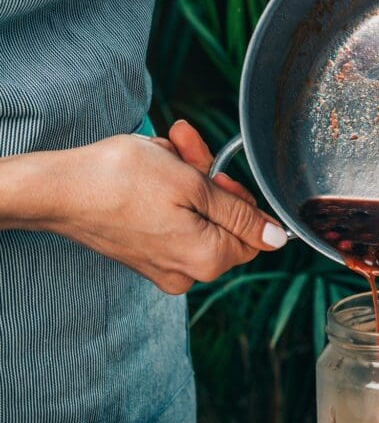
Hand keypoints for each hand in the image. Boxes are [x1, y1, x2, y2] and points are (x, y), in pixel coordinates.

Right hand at [47, 132, 286, 293]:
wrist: (57, 189)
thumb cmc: (120, 179)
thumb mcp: (193, 185)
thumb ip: (240, 214)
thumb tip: (277, 239)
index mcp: (208, 260)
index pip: (254, 235)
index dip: (240, 197)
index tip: (216, 173)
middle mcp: (188, 274)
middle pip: (224, 224)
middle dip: (209, 181)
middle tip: (187, 148)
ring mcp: (164, 268)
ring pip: (197, 218)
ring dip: (186, 181)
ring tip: (163, 153)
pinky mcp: (145, 257)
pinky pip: (172, 224)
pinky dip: (167, 196)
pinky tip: (149, 170)